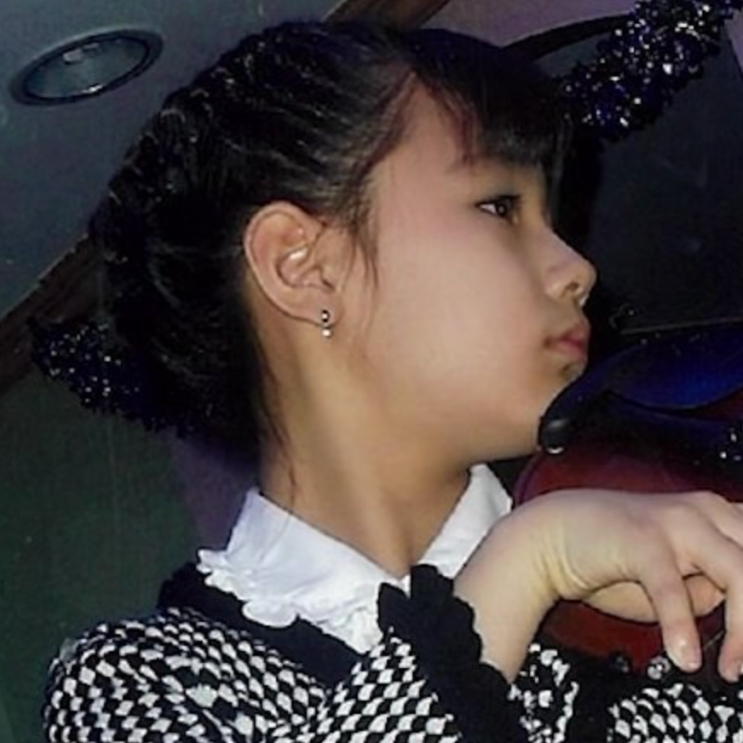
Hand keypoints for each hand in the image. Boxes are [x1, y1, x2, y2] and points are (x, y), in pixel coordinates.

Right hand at [523, 488, 742, 680]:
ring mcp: (675, 522)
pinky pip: (672, 587)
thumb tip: (738, 613)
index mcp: (717, 514)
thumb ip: (710, 588)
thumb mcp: (675, 578)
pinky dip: (681, 624)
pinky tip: (683, 655)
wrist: (547, 536)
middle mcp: (705, 510)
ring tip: (731, 669)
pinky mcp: (642, 540)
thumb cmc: (608, 557)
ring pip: (740, 573)